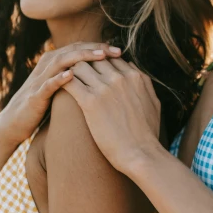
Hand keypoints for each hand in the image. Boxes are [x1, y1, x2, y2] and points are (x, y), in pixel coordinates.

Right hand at [0, 43, 122, 153]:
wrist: (13, 124)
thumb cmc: (41, 106)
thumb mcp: (60, 89)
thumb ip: (75, 78)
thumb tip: (102, 75)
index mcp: (54, 63)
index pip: (80, 48)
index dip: (100, 47)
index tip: (120, 51)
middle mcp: (46, 66)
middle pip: (74, 50)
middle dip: (96, 48)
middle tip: (117, 51)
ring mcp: (39, 80)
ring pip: (61, 61)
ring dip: (82, 58)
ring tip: (100, 56)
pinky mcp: (33, 96)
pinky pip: (47, 84)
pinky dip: (59, 78)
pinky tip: (72, 75)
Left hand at [62, 58, 160, 175]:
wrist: (141, 154)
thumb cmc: (148, 134)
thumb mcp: (154, 103)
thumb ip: (145, 85)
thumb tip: (136, 74)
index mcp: (136, 76)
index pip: (112, 58)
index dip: (100, 63)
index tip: (92, 72)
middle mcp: (120, 78)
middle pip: (95, 58)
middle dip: (85, 64)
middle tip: (75, 75)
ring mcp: (105, 88)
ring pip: (80, 66)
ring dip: (72, 72)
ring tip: (65, 81)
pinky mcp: (90, 102)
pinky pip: (70, 82)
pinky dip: (62, 82)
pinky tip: (58, 89)